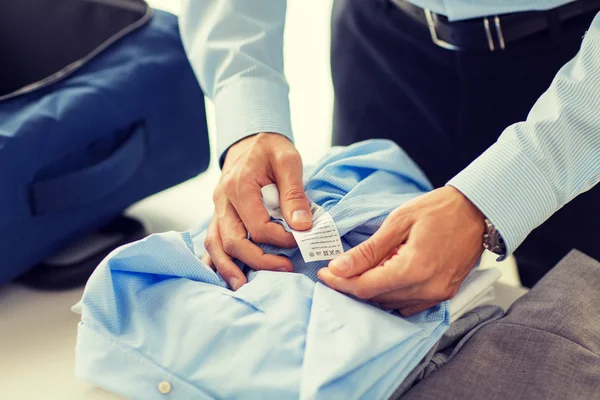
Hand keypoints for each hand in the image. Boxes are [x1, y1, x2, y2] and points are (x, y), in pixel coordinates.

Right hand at [203, 133, 311, 289]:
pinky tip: (225, 277)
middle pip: (234, 241)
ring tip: (244, 287)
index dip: (280, 239)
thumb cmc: (270, 149)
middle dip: (259, 260)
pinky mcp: (218, 215)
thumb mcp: (288, 160)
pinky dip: (215, 261)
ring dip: (229, 268)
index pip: (258, 225)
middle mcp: (222, 200)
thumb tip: (302, 225)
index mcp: (239, 185)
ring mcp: (217, 209)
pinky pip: (211, 241)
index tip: (300, 240)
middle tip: (285, 269)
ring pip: (216, 245)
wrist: (250, 140)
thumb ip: (295, 193)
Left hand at [317, 186, 484, 315]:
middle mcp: (427, 288)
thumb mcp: (398, 222)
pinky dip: (389, 295)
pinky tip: (381, 277)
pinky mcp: (443, 294)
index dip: (340, 283)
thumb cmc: (439, 210)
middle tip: (335, 270)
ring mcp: (437, 294)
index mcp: (414, 268)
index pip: (366, 287)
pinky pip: (408, 305)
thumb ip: (368, 250)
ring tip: (356, 271)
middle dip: (350, 286)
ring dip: (369, 291)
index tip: (324, 273)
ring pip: (390, 304)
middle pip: (376, 298)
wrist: (478, 212)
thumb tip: (340, 267)